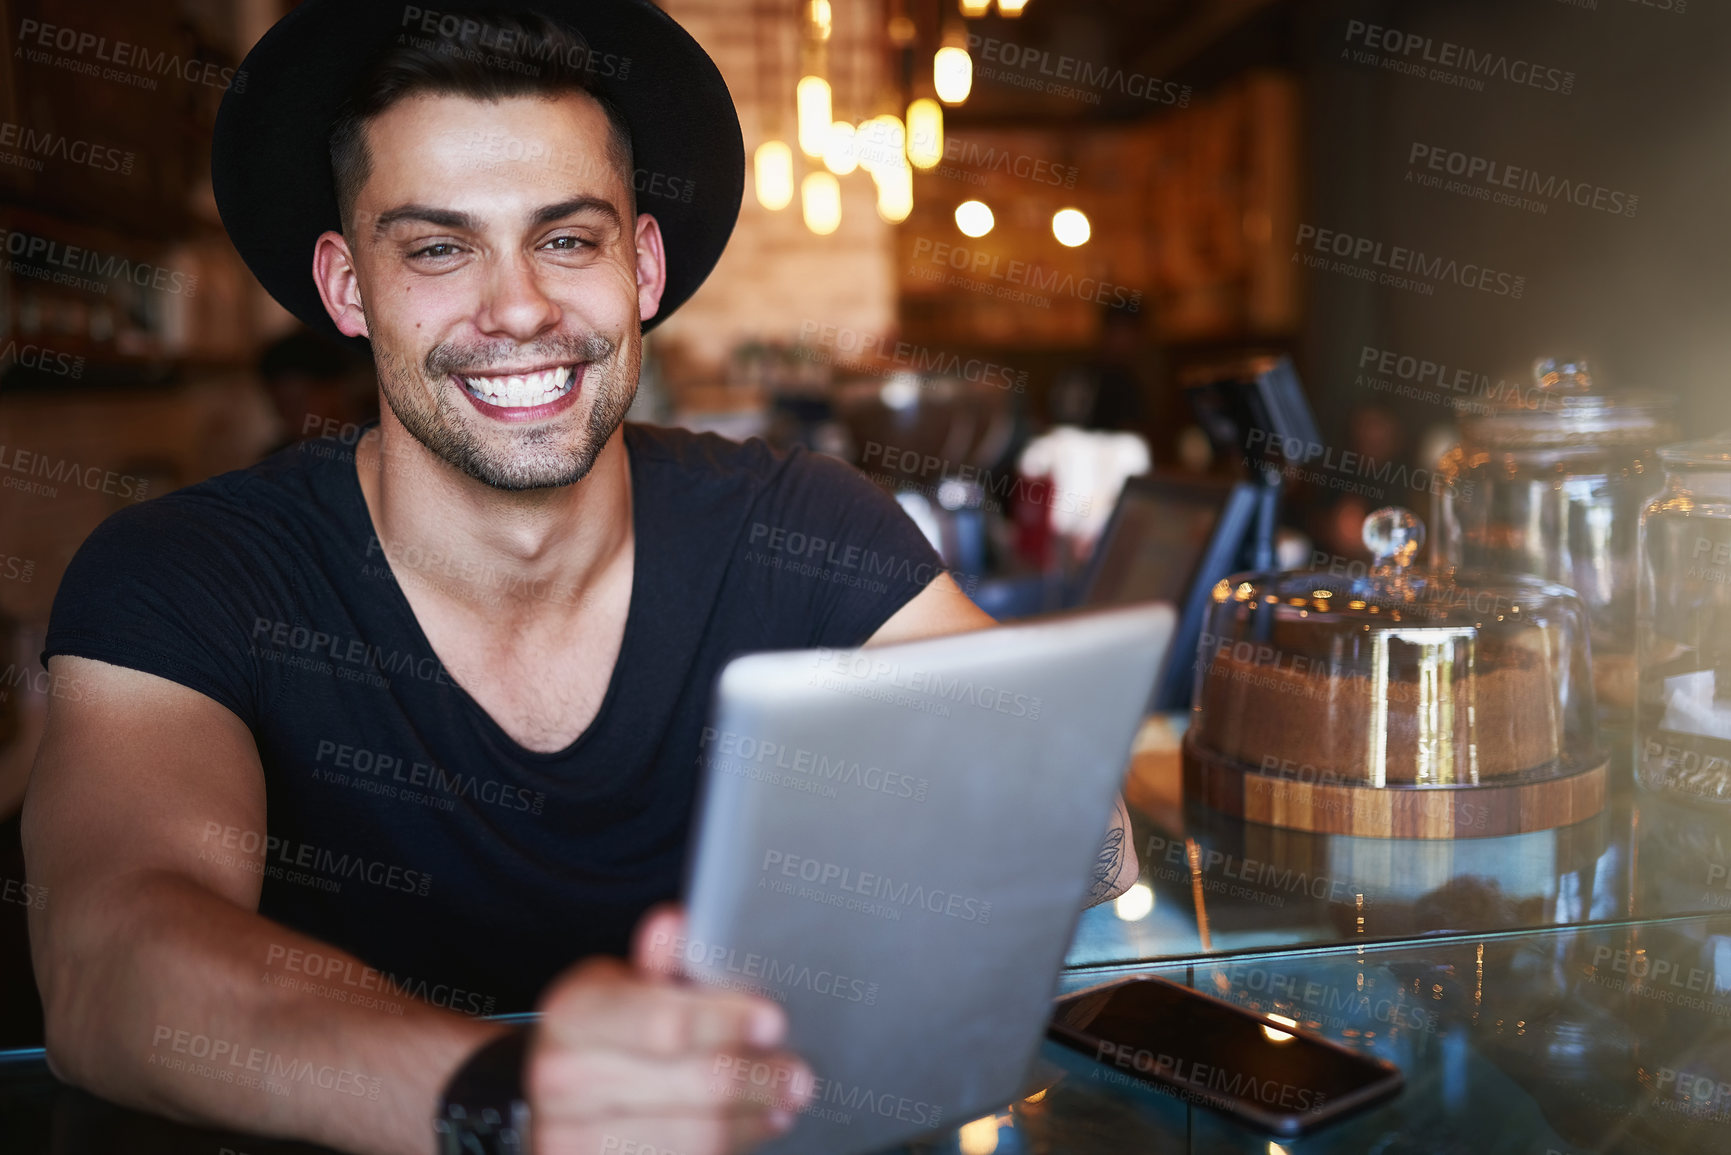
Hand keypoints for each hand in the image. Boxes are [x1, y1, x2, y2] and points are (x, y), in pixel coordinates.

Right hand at [525, 906, 813, 1154]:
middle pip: (693, 1088)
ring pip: (695, 1139)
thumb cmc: (596, 1035)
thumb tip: (675, 925)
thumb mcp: (617, 987)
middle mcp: (565, 1082)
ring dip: (750, 1120)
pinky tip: (754, 1125)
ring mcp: (572, 1139)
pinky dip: (730, 1145)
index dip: (726, 1023)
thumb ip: (658, 964)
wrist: (540, 1101)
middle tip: (798, 1075)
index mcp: (574, 1016)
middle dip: (757, 1080)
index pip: (665, 1025)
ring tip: (783, 1101)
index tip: (773, 1020)